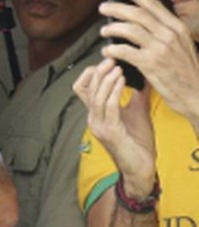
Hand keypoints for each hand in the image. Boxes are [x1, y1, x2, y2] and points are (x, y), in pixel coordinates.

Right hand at [72, 59, 155, 192]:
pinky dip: (114, 91)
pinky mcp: (109, 132)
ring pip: (95, 96)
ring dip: (106, 80)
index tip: (107, 62)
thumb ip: (137, 95)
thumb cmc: (138, 143)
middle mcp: (93, 118)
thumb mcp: (138, 112)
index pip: (82, 88)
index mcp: (96, 113)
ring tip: (117, 68)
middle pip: (87, 89)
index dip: (91, 73)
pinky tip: (123, 81)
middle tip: (111, 58)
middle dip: (98, 71)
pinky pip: (108, 107)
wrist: (140, 168)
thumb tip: (144, 75)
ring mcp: (98, 125)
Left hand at [99, 0, 198, 122]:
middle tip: (103, 8)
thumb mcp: (182, 46)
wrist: (196, 93)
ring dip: (112, 28)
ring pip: (129, 30)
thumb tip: (143, 23)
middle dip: (117, 9)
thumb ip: (165, 33)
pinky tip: (107, 51)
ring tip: (103, 31)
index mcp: (177, 28)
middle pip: (138, 15)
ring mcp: (160, 48)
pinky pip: (125, 51)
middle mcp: (169, 35)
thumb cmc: (186, 72)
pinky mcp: (150, 63)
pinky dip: (113, 49)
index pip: (154, 6)